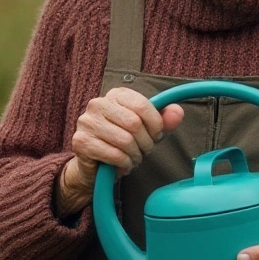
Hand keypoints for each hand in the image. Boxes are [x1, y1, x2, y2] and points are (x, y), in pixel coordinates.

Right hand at [55, 87, 183, 216]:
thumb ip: (164, 120)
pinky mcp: (81, 142)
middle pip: (134, 124)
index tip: (156, 136)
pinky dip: (124, 164)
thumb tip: (177, 112)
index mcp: (116, 95)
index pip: (142, 105)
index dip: (155, 125)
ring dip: (135, 156)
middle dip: (145, 143)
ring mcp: (87, 122)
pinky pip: (114, 154)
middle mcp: (98, 103)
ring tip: (133, 158)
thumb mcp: (146, 130)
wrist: (94, 165)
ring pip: (125, 141)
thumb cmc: (121, 142)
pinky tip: (122, 165)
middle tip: (143, 151)